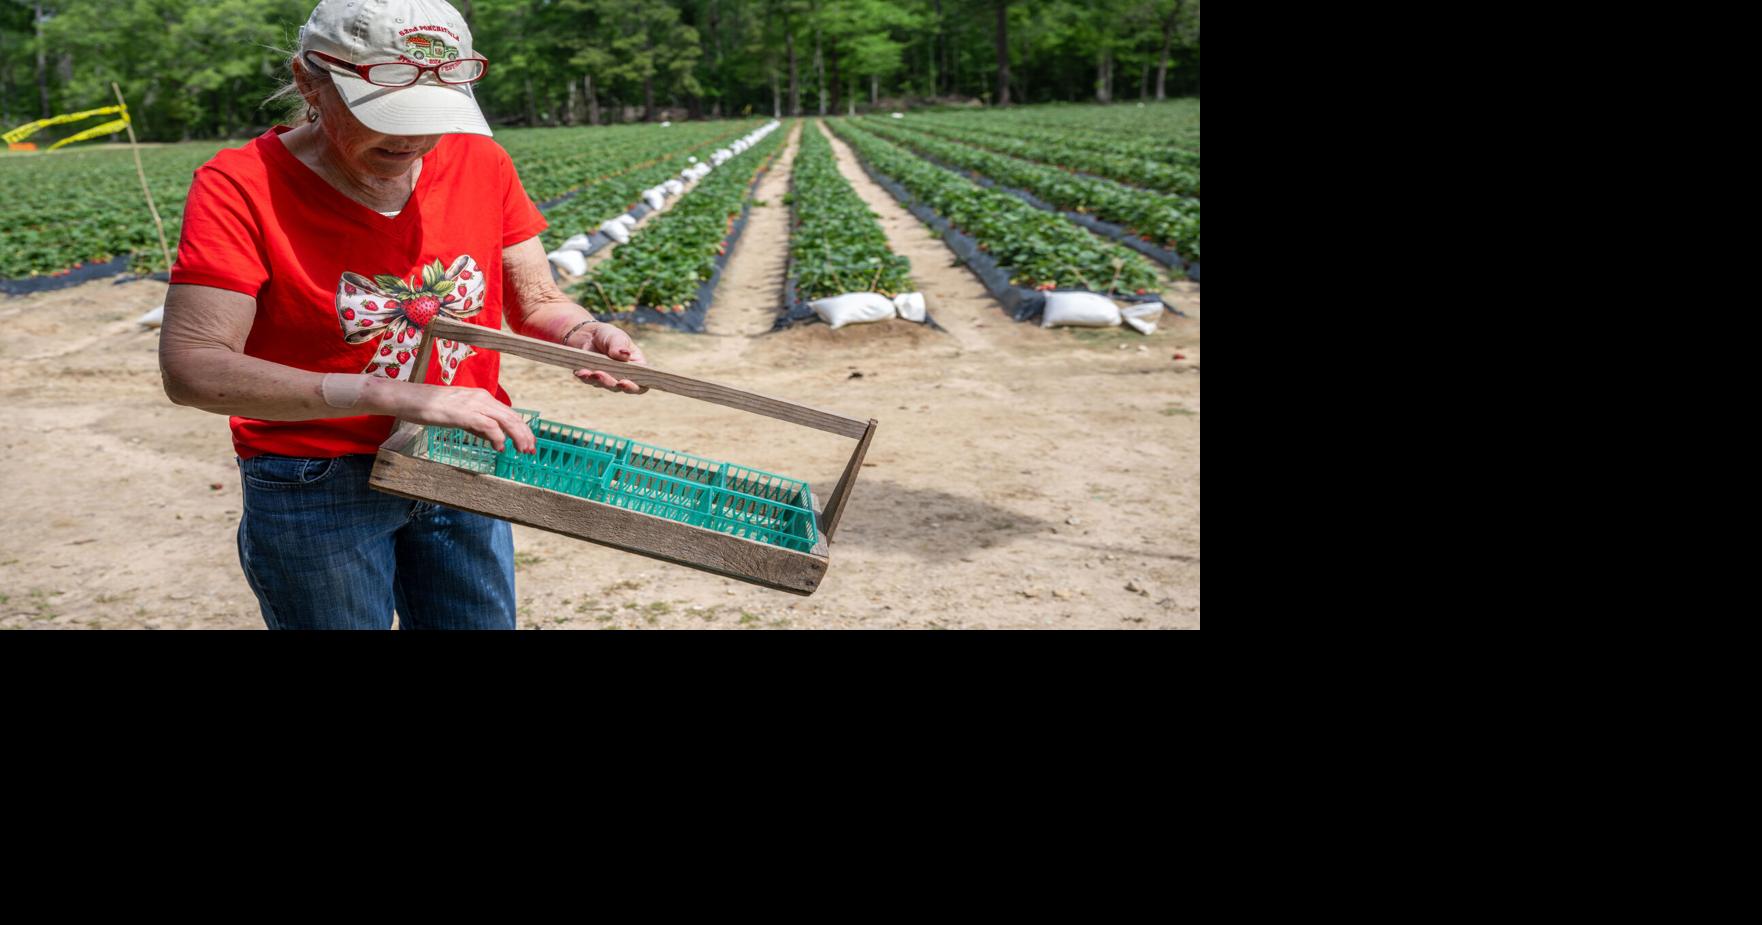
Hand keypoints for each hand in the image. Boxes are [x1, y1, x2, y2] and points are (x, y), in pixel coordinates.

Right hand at [378, 382, 535, 453]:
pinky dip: (498, 437)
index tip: (528, 443)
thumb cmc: (431, 407)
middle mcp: (482, 398)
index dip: (521, 429)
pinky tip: (500, 448)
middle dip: (525, 434)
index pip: (509, 413)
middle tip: (531, 451)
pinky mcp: (464, 413)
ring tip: (523, 451)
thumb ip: (479, 426)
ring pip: (505, 420)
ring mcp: (474, 404)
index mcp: (482, 397)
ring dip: (517, 436)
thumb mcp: (460, 416)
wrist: (410, 398)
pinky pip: (488, 425)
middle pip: (512, 416)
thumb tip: (497, 438)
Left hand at [569, 322, 648, 393]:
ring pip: (605, 386)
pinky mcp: (592, 378)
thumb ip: (620, 345)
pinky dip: (585, 377)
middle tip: (601, 374)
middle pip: (621, 388)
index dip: (634, 387)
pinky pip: (589, 381)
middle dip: (611, 383)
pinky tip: (581, 372)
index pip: (642, 383)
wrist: (588, 334)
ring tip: (591, 372)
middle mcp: (624, 376)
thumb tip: (625, 354)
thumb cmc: (608, 335)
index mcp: (636, 367)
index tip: (624, 382)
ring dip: (598, 380)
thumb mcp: (616, 336)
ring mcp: (608, 379)